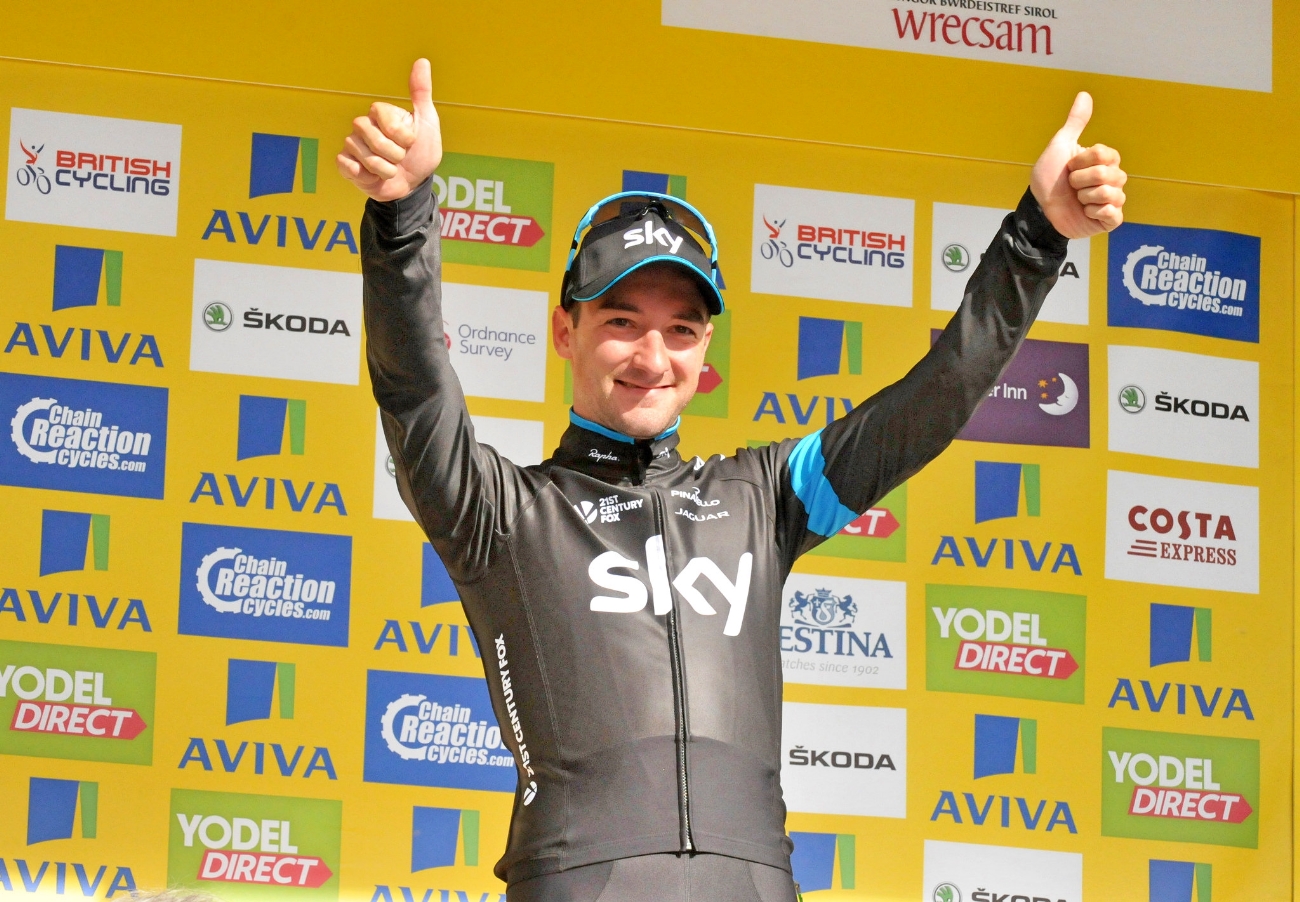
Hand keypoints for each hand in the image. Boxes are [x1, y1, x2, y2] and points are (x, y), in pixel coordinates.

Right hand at [336, 59, 442, 201]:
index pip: (383, 116)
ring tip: (390, 169)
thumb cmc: (421, 154)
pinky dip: (366, 176)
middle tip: (400, 158)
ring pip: (363, 154)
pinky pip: (348, 166)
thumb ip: (421, 93)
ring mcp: (352, 144)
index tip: (411, 142)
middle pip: (372, 136)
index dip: (402, 135)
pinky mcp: (344, 164)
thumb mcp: (427, 122)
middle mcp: (363, 125)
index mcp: (381, 113)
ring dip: (385, 169)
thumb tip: (422, 61)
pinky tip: (373, 176)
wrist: (413, 186)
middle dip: (394, 154)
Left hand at [1030, 92, 1126, 238]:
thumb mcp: (1060, 146)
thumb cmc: (1049, 177)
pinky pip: (1113, 214)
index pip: (1103, 155)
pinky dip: (1095, 213)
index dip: (1081, 162)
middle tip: (1071, 186)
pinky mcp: (1109, 220)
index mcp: (1106, 160)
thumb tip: (1084, 94)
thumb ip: (1075, 122)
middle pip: (1106, 174)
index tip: (1069, 167)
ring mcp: (1113, 199)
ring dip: (1085, 198)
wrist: (1038, 208)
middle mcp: (1114, 178)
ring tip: (1077, 200)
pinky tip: (1086, 213)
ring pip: (1110, 194)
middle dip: (1080, 181)